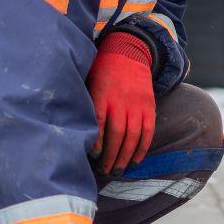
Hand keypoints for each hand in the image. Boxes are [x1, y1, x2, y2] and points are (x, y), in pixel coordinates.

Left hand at [87, 33, 155, 174]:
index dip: (97, 141)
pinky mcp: (149, 106)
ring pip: (133, 135)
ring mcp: (137, 104)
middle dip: (111, 156)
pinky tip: (135, 161)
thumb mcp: (88, 81)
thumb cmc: (101, 70)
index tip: (94, 156)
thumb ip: (84, 103)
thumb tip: (74, 130)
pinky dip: (142, 148)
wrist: (128, 51)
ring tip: (118, 171)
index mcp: (103, 94)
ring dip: (125, 157)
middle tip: (105, 171)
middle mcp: (121, 100)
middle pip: (117, 133)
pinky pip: (147, 131)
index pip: (100, 121)